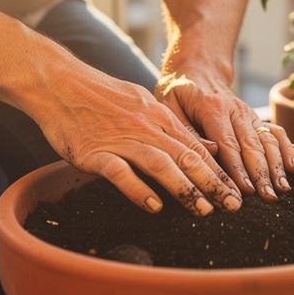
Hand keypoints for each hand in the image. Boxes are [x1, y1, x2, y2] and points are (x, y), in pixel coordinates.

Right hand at [28, 62, 241, 215]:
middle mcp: (145, 127)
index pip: (195, 147)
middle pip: (186, 157)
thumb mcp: (141, 102)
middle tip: (233, 206)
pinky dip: (139, 190)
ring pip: (160, 165)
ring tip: (204, 210)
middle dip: (212, 183)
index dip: (218, 171)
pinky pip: (121, 173)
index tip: (235, 191)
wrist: (58, 84)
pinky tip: (155, 207)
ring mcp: (120, 140)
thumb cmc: (99, 95)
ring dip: (185, 189)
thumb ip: (170, 125)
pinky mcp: (95, 153)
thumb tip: (203, 144)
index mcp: (158, 116)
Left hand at [156, 69, 293, 201]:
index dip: (238, 169)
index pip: (228, 144)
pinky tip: (293, 168)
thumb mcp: (169, 107)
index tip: (246, 190)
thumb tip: (212, 151)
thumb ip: (187, 131)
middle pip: (252, 146)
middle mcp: (235, 110)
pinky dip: (287, 149)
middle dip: (262, 173)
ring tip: (282, 189)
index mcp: (212, 108)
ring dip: (276, 166)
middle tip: (268, 197)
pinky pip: (276, 133)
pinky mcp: (255, 118)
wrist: (197, 70)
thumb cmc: (178, 93)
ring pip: (267, 141)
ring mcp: (249, 114)